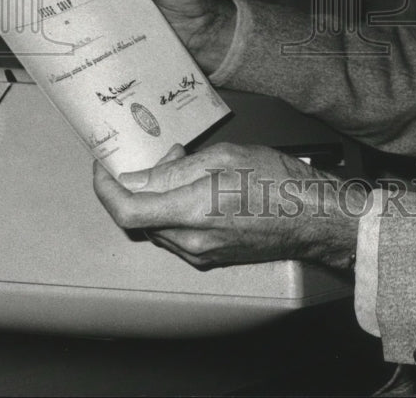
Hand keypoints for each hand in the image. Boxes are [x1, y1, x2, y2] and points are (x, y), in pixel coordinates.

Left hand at [93, 143, 366, 271]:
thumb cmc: (278, 182)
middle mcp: (191, 240)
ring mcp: (201, 254)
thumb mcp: (226, 156)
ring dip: (160, 198)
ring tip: (187, 167)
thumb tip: (139, 176)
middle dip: (140, 184)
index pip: (127, 208)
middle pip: (139, 218)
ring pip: (158, 226)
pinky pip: (178, 236)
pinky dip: (176, 211)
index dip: (106, 187)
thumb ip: (177, 169)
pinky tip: (198, 190)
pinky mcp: (211, 259)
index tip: (103, 167)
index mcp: (193, 211)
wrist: (313, 217)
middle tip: (161, 156)